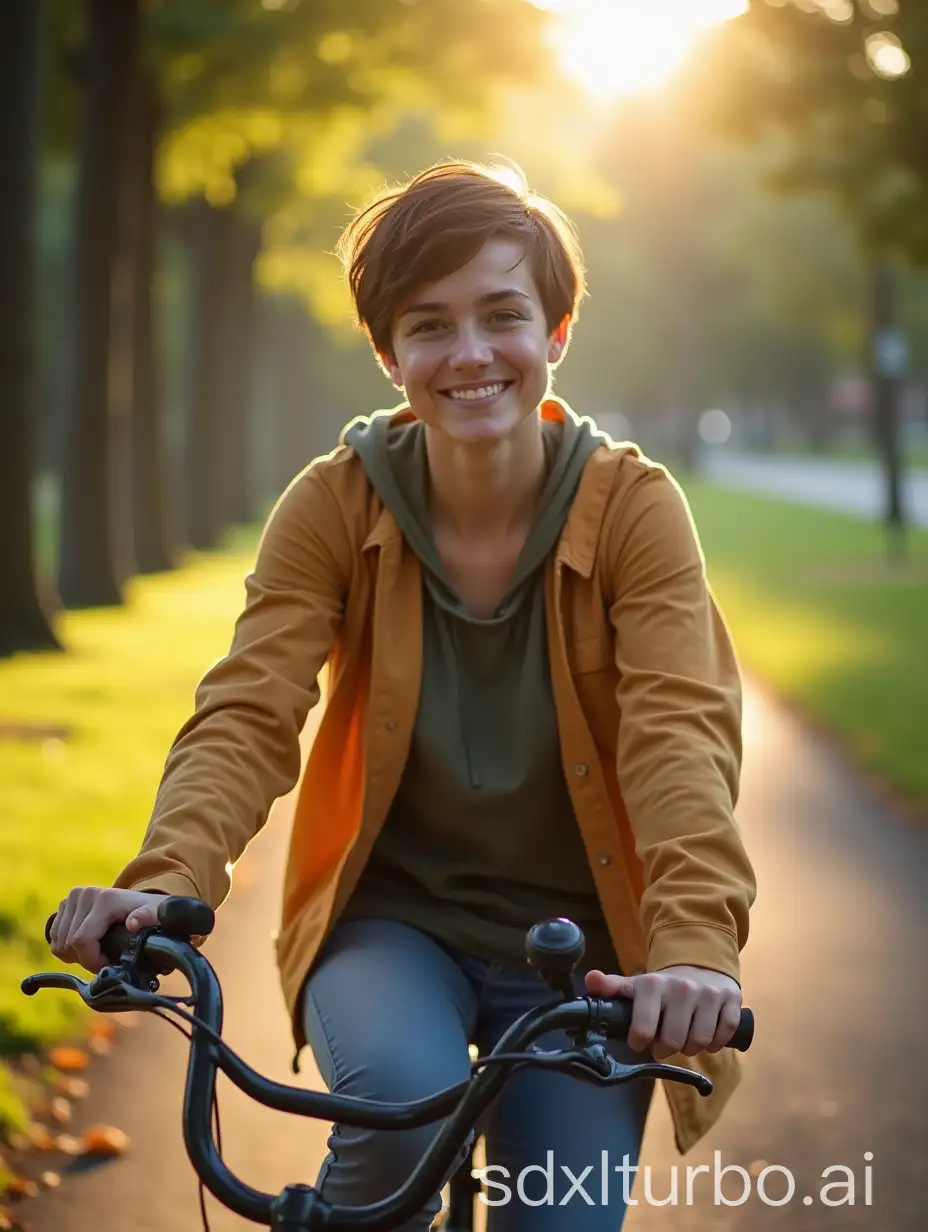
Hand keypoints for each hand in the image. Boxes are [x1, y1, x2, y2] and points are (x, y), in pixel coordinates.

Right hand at [49, 887, 166, 973]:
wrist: (141, 901)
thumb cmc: (151, 913)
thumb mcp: (156, 916)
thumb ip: (147, 918)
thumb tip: (132, 923)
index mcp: (104, 899)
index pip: (81, 940)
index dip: (91, 961)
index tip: (107, 966)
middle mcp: (84, 894)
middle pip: (68, 943)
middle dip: (85, 959)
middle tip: (103, 960)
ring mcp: (73, 897)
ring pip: (58, 942)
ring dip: (75, 955)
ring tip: (97, 952)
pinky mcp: (65, 903)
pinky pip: (54, 936)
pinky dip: (66, 948)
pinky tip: (85, 946)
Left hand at [585, 965, 742, 1059]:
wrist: (701, 965)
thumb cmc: (664, 985)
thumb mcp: (637, 985)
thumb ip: (612, 987)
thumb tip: (590, 980)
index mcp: (653, 984)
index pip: (643, 1030)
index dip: (640, 1042)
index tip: (640, 1040)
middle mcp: (682, 988)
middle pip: (673, 1042)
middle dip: (667, 1048)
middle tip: (665, 1040)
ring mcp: (709, 994)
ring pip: (699, 1042)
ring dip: (691, 1047)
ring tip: (684, 1036)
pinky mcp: (731, 1001)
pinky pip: (723, 1036)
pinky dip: (715, 1043)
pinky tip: (706, 1034)